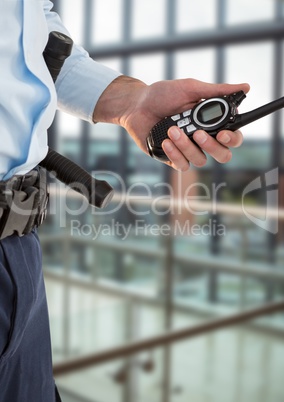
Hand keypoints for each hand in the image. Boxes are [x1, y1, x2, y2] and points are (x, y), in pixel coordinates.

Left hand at [93, 76, 249, 170]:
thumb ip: (217, 91)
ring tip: (172, 129)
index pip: (232, 137)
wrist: (136, 105)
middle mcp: (202, 138)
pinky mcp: (172, 157)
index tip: (222, 133)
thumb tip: (245, 87)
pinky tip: (166, 141)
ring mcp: (187, 149)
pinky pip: (182, 165)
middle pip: (222, 155)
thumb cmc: (162, 94)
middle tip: (198, 134)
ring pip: (200, 160)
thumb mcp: (190, 88)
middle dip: (212, 147)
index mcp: (211, 122)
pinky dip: (175, 154)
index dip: (232, 139)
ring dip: (186, 146)